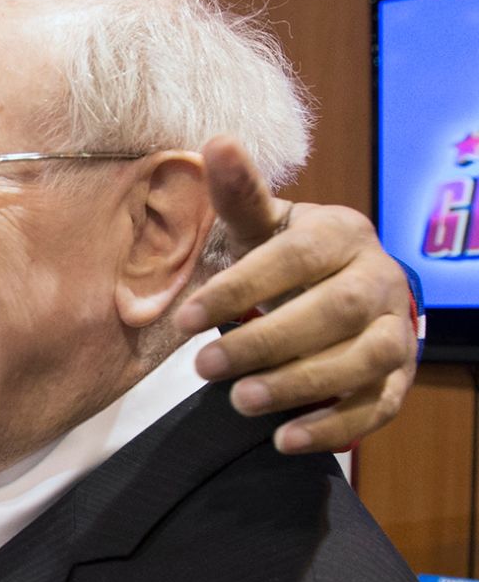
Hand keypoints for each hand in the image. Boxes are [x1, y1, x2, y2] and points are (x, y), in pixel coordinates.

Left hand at [174, 137, 416, 453]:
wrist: (340, 290)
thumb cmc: (286, 259)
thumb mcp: (260, 226)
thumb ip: (238, 194)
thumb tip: (215, 141)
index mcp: (341, 233)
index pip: (292, 259)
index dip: (238, 288)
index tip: (182, 319)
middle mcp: (380, 278)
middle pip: (334, 312)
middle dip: (267, 342)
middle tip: (202, 370)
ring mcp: (397, 329)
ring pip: (365, 359)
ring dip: (302, 384)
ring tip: (240, 402)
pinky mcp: (399, 377)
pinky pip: (378, 405)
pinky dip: (333, 425)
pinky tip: (284, 440)